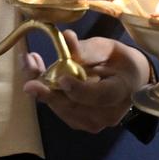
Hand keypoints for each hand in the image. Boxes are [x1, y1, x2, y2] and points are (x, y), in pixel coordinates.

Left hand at [21, 30, 151, 132]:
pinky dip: (45, 92)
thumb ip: (87, 48)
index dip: (80, 90)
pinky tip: (35, 72)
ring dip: (42, 87)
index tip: (61, 79)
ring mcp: (93, 122)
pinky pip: (59, 109)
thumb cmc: (119, 61)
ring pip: (62, 109)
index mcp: (121, 91)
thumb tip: (66, 37)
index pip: (101, 96)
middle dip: (48, 88)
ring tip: (29, 62)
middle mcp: (108, 114)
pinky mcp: (80, 122)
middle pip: (74, 107)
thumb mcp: (107, 48)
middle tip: (29, 67)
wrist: (129, 81)